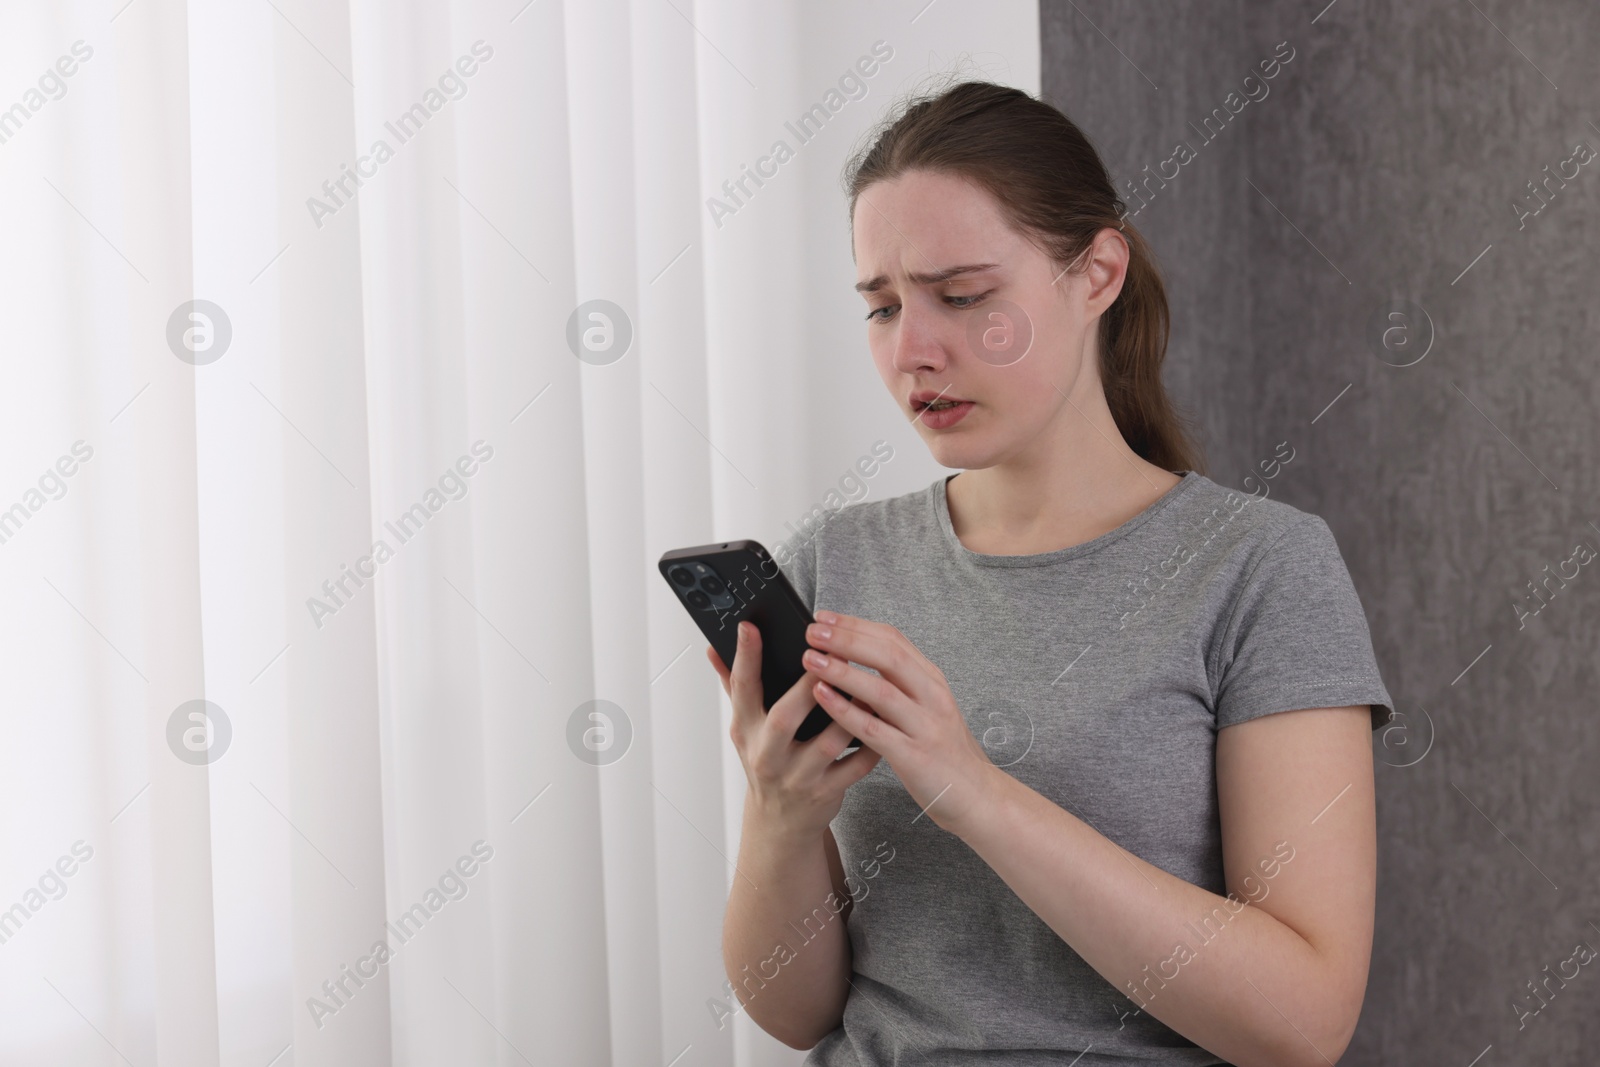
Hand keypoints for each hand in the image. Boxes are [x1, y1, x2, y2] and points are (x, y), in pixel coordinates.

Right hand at [707, 620, 881, 839]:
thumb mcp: (746, 728)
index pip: (742, 689)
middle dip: (807, 687)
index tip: (750, 627)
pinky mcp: (826, 792)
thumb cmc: (767, 762)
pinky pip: (855, 766)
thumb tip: (714, 648)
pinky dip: (871, 744)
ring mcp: (798, 776)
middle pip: (785, 718)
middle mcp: (768, 754)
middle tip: (827, 655)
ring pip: (827, 743)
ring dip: (849, 713)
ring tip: (866, 683)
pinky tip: (883, 719)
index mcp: (747, 729)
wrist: (779, 823)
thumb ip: (734, 686)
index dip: (745, 657)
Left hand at [800, 611, 996, 834]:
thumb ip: (898, 683)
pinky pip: (875, 730)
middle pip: (887, 656)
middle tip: (812, 631)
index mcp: (931, 680)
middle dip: (847, 639)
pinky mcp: (914, 756)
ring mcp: (925, 726)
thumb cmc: (943, 750)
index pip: (892, 640)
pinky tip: (823, 697)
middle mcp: (931, 697)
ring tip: (811, 659)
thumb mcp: (926, 706)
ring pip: (881, 690)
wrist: (976, 795)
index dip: (855, 625)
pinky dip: (846, 711)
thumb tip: (852, 656)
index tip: (823, 617)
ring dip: (842, 671)